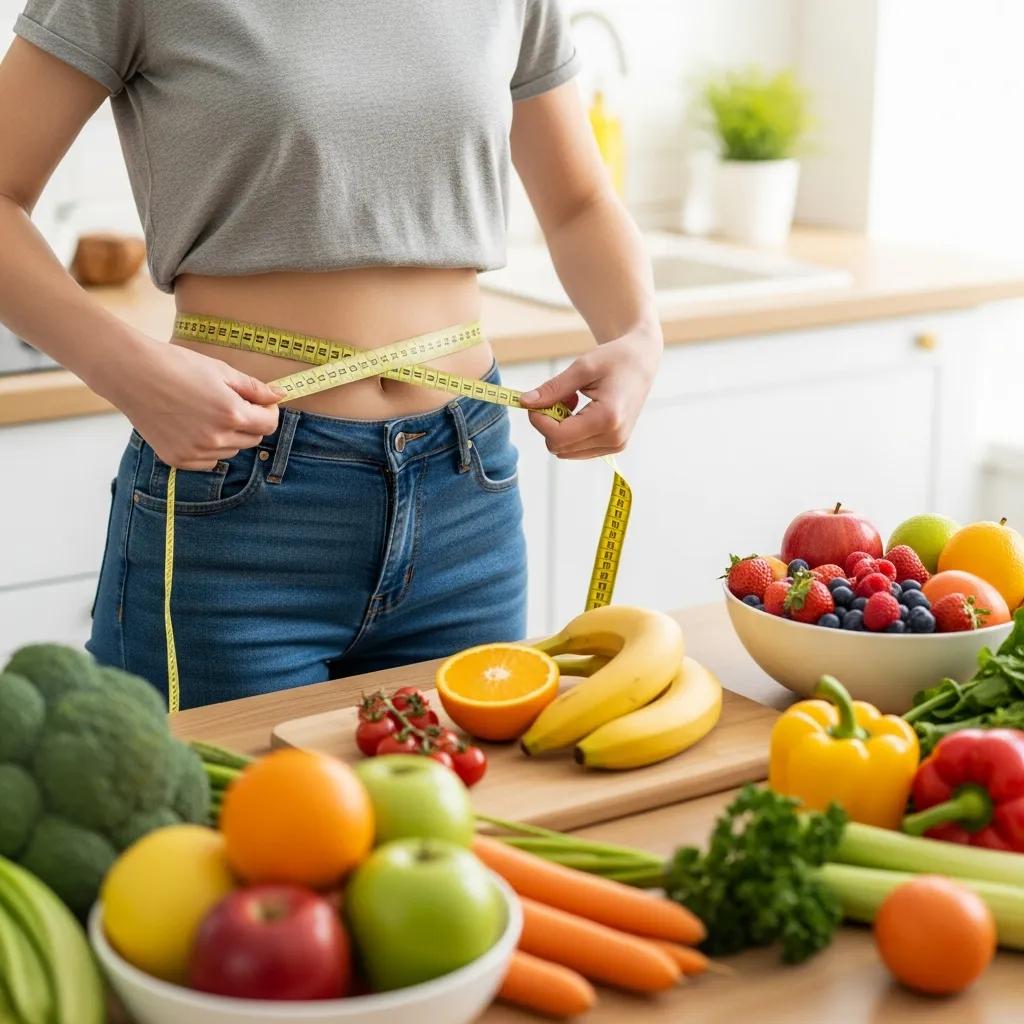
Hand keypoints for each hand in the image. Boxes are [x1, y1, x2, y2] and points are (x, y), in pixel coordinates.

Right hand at [101, 336, 282, 468]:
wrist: (131, 374)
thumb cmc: (176, 365)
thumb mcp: (221, 370)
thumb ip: (254, 388)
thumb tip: (280, 395)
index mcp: (232, 414)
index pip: (269, 425)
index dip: (268, 412)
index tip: (259, 403)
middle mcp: (216, 438)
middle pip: (252, 440)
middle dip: (248, 423)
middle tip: (228, 403)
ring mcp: (196, 452)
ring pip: (230, 450)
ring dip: (228, 435)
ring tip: (205, 412)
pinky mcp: (178, 459)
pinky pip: (208, 461)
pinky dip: (208, 448)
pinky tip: (192, 427)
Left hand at [519, 327, 660, 458]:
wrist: (641, 362)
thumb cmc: (615, 359)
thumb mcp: (582, 368)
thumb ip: (553, 389)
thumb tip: (525, 402)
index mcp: (608, 418)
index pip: (557, 436)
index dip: (539, 419)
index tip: (535, 400)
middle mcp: (614, 438)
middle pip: (559, 446)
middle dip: (549, 423)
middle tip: (560, 396)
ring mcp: (616, 445)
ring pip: (566, 451)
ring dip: (559, 428)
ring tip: (573, 401)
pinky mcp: (615, 446)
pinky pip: (577, 449)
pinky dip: (570, 432)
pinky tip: (581, 411)